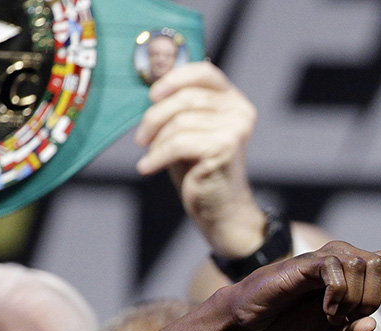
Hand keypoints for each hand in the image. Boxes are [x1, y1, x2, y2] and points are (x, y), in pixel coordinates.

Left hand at [135, 62, 265, 257]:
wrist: (219, 208)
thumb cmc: (199, 168)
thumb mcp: (188, 128)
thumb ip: (179, 104)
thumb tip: (153, 79)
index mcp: (233, 101)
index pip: (204, 72)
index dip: (174, 78)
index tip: (152, 96)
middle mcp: (240, 112)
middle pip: (185, 97)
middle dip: (154, 117)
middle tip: (141, 138)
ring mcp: (235, 130)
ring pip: (179, 121)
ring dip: (156, 140)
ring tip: (150, 155)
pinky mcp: (225, 148)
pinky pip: (178, 143)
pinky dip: (156, 156)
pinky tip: (147, 167)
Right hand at [223, 229, 380, 330]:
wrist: (258, 321)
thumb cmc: (295, 325)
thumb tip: (370, 324)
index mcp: (362, 276)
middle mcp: (350, 257)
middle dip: (369, 302)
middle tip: (342, 318)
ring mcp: (330, 255)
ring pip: (365, 271)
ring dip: (350, 302)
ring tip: (328, 314)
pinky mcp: (312, 261)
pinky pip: (340, 274)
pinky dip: (337, 297)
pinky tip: (324, 309)